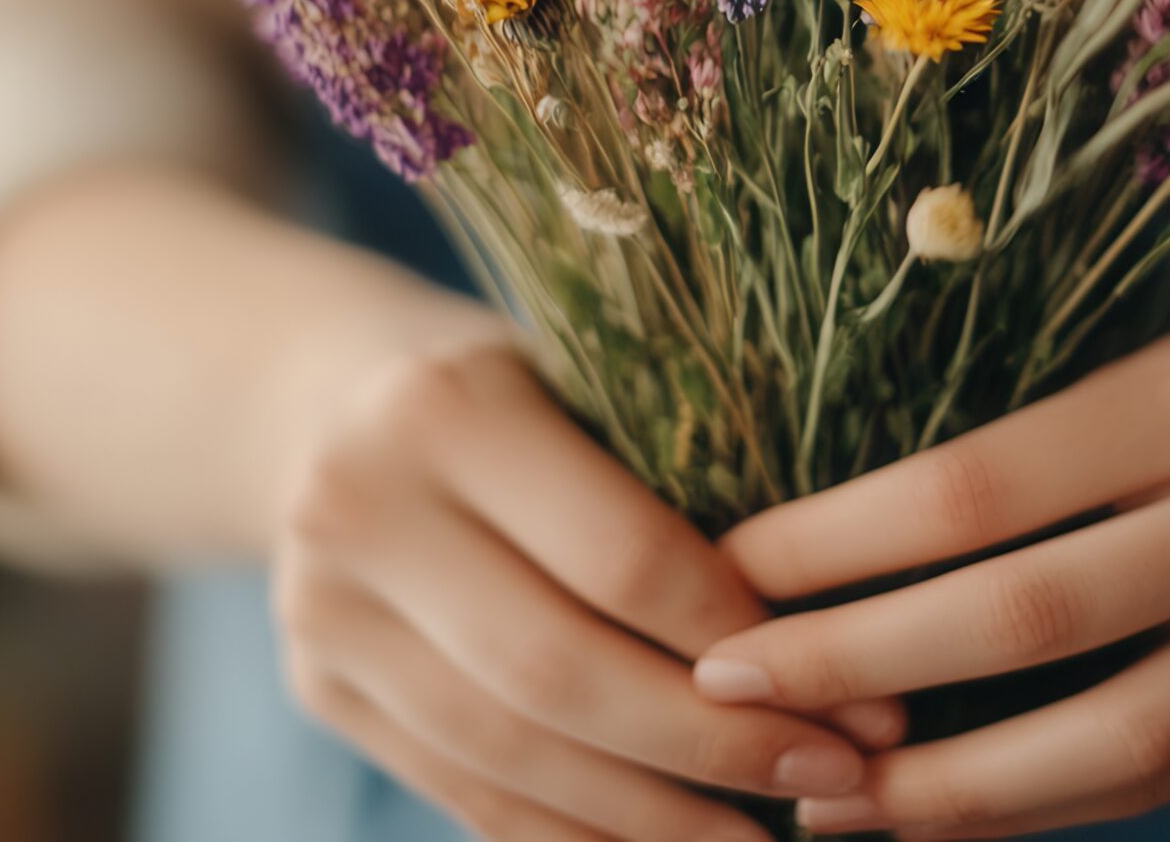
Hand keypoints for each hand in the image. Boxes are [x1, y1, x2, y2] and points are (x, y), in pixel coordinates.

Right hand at [271, 344, 902, 841]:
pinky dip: (575, 835)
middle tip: (833, 776)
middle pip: (557, 672)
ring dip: (650, 817)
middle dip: (710, 745)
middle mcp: (358, 508)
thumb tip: (839, 631)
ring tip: (763, 838)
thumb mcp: (589, 374)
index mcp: (442, 407)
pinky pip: (465, 790)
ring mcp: (321, 610)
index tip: (851, 688)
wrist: (326, 401)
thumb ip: (680, 474)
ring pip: (509, 754)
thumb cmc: (520, 383)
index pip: (619, 556)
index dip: (739, 638)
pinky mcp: (318, 688)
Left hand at [694, 325, 1169, 837]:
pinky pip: (1167, 784)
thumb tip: (771, 562)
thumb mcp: (1117, 371)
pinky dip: (1038, 810)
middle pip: (1038, 615)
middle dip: (861, 665)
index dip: (840, 543)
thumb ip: (995, 459)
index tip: (727, 579)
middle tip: (733, 694)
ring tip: (822, 802)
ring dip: (948, 788)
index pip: (983, 483)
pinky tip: (931, 819)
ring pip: (1116, 739)